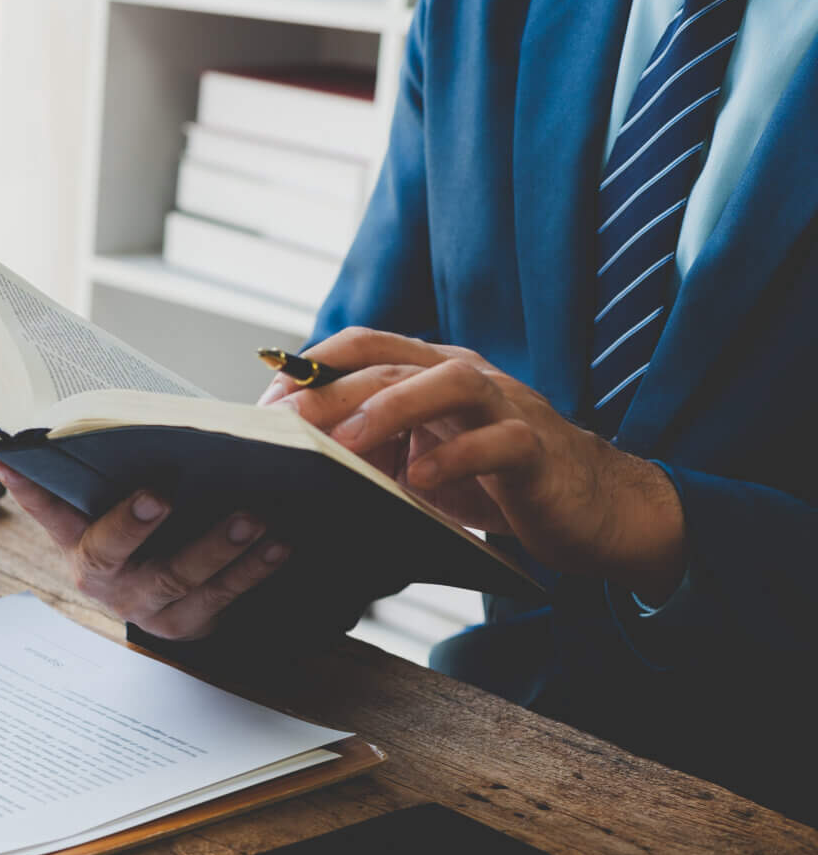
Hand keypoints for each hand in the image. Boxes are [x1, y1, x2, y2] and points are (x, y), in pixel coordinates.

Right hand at [0, 461, 291, 640]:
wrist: (169, 605)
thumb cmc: (148, 538)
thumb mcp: (119, 509)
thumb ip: (110, 473)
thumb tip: (116, 419)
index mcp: (78, 543)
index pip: (45, 510)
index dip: (25, 488)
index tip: (11, 458)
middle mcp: (104, 578)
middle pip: (109, 553)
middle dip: (132, 523)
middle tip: (160, 493)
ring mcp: (144, 605)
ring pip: (176, 576)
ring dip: (214, 545)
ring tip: (249, 517)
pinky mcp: (186, 623)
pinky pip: (222, 596)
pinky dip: (253, 569)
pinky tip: (278, 544)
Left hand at [284, 329, 684, 598]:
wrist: (588, 506)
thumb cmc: (493, 480)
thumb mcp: (419, 458)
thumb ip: (370, 448)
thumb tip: (293, 461)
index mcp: (431, 372)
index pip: (364, 347)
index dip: (311, 367)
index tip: (265, 404)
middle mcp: (466, 376)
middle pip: (391, 365)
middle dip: (330, 392)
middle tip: (283, 425)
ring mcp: (505, 406)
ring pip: (448, 383)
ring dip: (390, 409)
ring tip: (344, 443)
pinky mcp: (536, 448)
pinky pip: (497, 442)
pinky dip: (455, 457)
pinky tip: (420, 480)